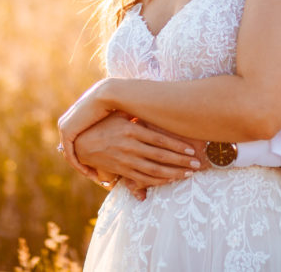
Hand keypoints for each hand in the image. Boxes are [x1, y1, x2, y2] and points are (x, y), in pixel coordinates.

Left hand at [58, 79, 116, 177]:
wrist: (108, 94)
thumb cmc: (115, 104)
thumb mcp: (112, 118)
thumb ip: (110, 126)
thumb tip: (123, 134)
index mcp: (74, 118)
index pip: (78, 142)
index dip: (89, 155)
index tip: (100, 166)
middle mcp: (66, 123)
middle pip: (72, 149)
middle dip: (84, 163)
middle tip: (97, 175)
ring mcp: (64, 127)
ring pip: (70, 154)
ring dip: (82, 167)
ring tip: (96, 176)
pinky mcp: (66, 132)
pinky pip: (70, 155)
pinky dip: (80, 166)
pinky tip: (93, 174)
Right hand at [73, 113, 200, 192]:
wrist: (82, 144)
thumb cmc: (104, 125)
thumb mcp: (118, 114)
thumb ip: (135, 110)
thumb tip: (153, 99)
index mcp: (131, 130)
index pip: (159, 140)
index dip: (177, 146)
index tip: (192, 149)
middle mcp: (129, 147)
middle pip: (161, 156)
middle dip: (181, 161)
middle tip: (198, 164)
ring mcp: (126, 161)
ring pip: (154, 170)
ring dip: (174, 173)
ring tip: (189, 173)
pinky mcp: (122, 171)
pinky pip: (144, 179)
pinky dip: (159, 181)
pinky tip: (171, 180)